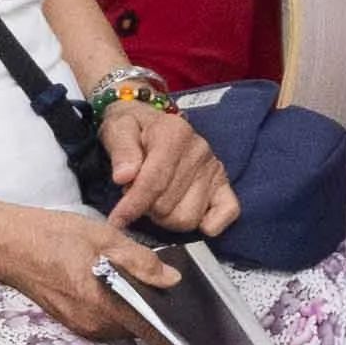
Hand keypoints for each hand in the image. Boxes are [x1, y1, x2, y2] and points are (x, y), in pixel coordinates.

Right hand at [0, 205, 186, 341]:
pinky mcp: (72, 322)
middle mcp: (93, 325)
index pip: (151, 329)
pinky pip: (105, 321)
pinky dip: (115, 306)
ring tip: (136, 280)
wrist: (9, 245)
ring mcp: (81, 326)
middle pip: (138, 326)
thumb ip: (141, 261)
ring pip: (122, 324)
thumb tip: (171, 279)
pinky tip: (112, 283)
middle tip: (162, 283)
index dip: (172, 324)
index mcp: (104, 305)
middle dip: (152, 308)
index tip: (189, 317)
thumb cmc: (53, 236)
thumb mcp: (104, 238)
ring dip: (133, 307)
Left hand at [99, 92, 238, 236]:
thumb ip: (121, 151)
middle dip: (146, 208)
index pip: (154, 182)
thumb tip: (124, 176)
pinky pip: (228, 212)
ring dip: (166, 218)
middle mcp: (199, 150)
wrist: (148, 120)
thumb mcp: (117, 129)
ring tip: (154, 200)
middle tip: (135, 195)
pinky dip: (208, 224)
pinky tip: (185, 213)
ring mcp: (213, 168)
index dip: (132, 206)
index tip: (117, 220)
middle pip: (168, 206)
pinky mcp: (223, 183)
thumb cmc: (132, 127)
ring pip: (189, 218)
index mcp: (174, 133)